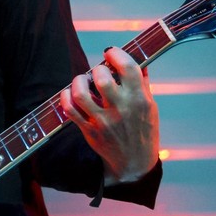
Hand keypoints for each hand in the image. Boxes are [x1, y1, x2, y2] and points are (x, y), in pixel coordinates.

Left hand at [59, 46, 160, 183]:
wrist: (134, 162)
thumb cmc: (143, 129)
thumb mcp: (150, 106)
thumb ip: (142, 82)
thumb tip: (138, 58)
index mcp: (140, 100)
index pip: (128, 68)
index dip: (116, 54)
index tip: (111, 53)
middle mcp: (122, 109)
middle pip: (101, 78)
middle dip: (97, 69)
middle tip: (98, 71)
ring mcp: (103, 121)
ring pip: (81, 93)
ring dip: (78, 81)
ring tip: (83, 81)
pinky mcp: (89, 131)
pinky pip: (70, 110)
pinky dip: (66, 97)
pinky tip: (71, 93)